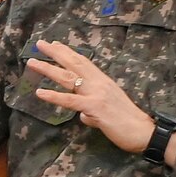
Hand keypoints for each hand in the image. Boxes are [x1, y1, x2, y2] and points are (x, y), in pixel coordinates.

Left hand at [24, 40, 164, 157]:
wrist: (144, 132)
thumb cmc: (128, 123)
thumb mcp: (107, 112)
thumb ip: (92, 111)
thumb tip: (83, 115)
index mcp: (103, 82)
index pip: (84, 62)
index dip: (68, 53)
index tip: (55, 44)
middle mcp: (99, 83)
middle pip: (74, 64)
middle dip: (55, 53)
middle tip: (39, 44)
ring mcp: (96, 94)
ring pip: (68, 78)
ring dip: (48, 69)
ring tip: (31, 63)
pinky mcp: (94, 107)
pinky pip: (70, 100)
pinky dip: (54, 96)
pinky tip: (39, 93)